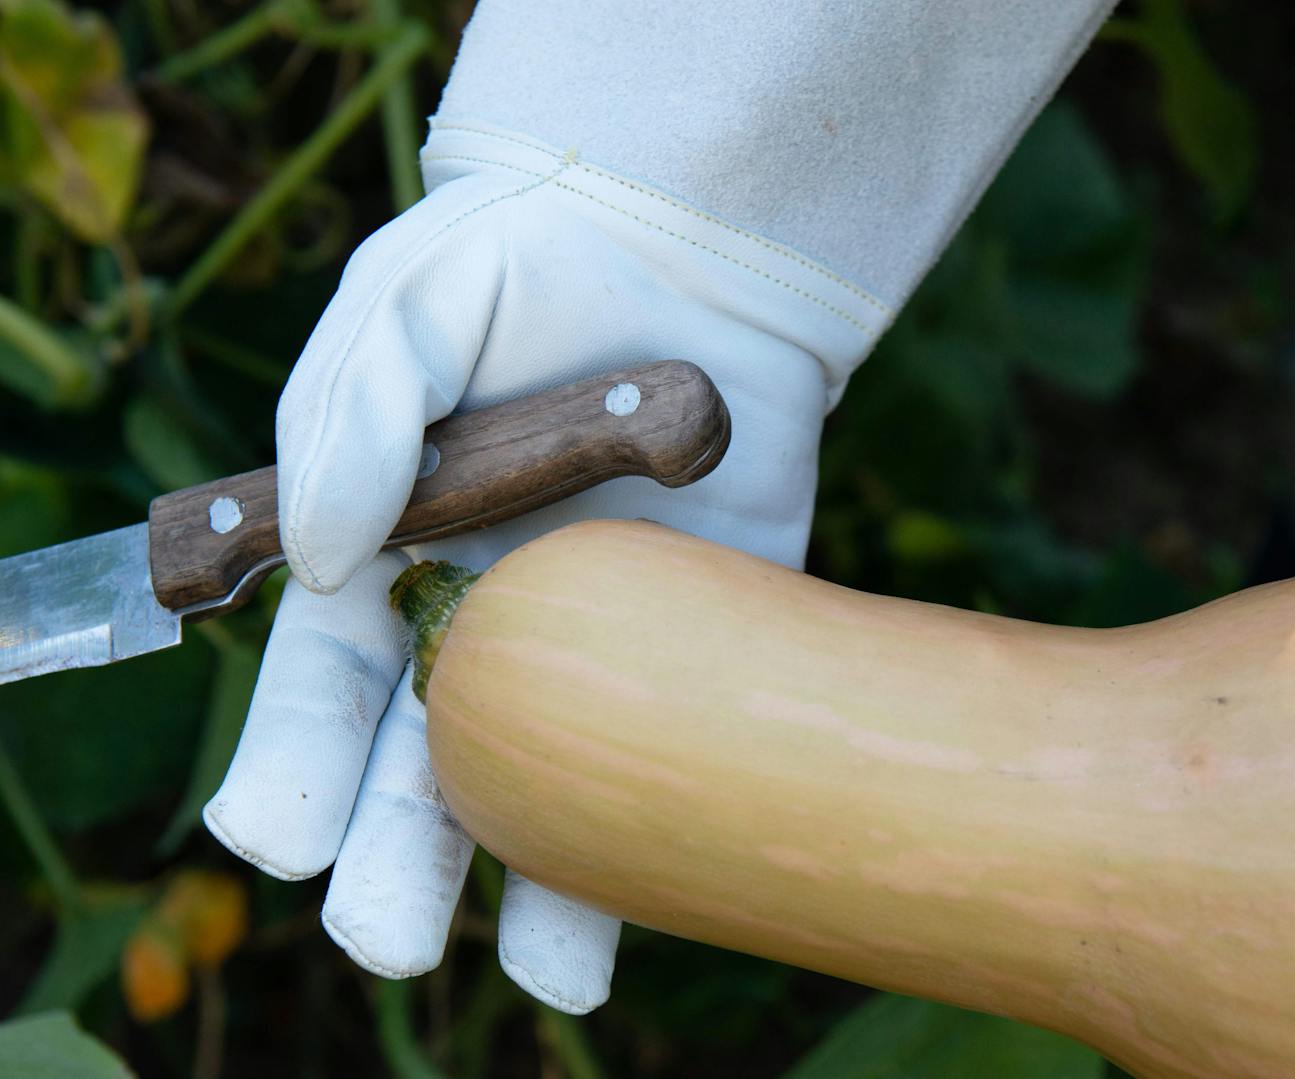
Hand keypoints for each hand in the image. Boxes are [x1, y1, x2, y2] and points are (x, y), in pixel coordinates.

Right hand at [198, 122, 887, 1011]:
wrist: (697, 253)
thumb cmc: (530, 267)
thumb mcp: (415, 302)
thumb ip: (360, 412)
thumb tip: (324, 555)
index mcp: (388, 563)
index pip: (323, 688)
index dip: (294, 764)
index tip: (275, 835)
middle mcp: (485, 629)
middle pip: (421, 771)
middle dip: (390, 861)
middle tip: (380, 934)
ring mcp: (598, 653)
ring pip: (545, 798)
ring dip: (519, 892)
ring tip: (509, 969)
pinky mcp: (703, 652)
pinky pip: (672, 765)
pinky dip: (650, 853)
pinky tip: (622, 930)